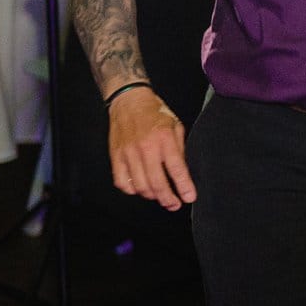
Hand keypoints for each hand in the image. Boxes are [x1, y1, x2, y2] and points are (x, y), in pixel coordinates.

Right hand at [108, 89, 195, 210]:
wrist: (128, 101)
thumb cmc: (155, 113)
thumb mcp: (175, 126)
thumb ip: (179, 149)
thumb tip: (182, 173)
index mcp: (164, 139)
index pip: (177, 169)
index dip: (184, 186)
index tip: (190, 197)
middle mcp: (145, 148)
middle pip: (157, 182)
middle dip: (168, 198)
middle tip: (174, 205)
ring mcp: (128, 153)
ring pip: (139, 186)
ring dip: (151, 196)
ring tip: (160, 196)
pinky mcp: (115, 156)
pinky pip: (122, 182)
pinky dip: (132, 190)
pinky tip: (140, 189)